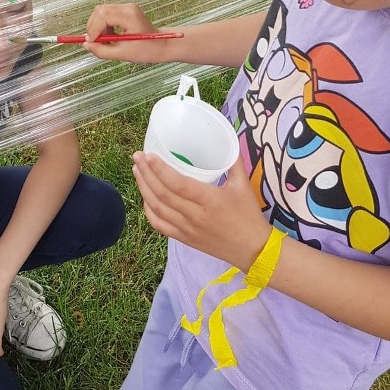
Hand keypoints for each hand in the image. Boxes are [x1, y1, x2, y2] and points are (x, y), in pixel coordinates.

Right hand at [84, 3, 169, 62]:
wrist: (163, 44)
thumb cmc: (148, 50)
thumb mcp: (123, 54)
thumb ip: (102, 50)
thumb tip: (86, 45)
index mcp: (129, 16)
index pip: (103, 15)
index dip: (94, 29)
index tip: (92, 42)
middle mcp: (127, 8)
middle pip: (100, 10)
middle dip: (94, 27)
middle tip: (97, 42)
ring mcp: (127, 7)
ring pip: (102, 11)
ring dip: (98, 26)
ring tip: (106, 40)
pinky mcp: (126, 10)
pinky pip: (107, 14)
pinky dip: (104, 25)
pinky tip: (111, 36)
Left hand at [132, 152, 270, 270]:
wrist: (253, 250)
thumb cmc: (248, 215)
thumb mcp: (243, 185)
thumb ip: (233, 161)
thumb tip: (227, 139)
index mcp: (209, 200)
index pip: (178, 185)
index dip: (160, 170)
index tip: (149, 155)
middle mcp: (194, 216)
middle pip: (163, 194)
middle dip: (146, 174)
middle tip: (137, 157)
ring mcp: (187, 229)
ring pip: (157, 209)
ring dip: (144, 189)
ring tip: (137, 171)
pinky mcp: (184, 239)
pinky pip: (160, 225)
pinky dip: (148, 211)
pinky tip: (145, 197)